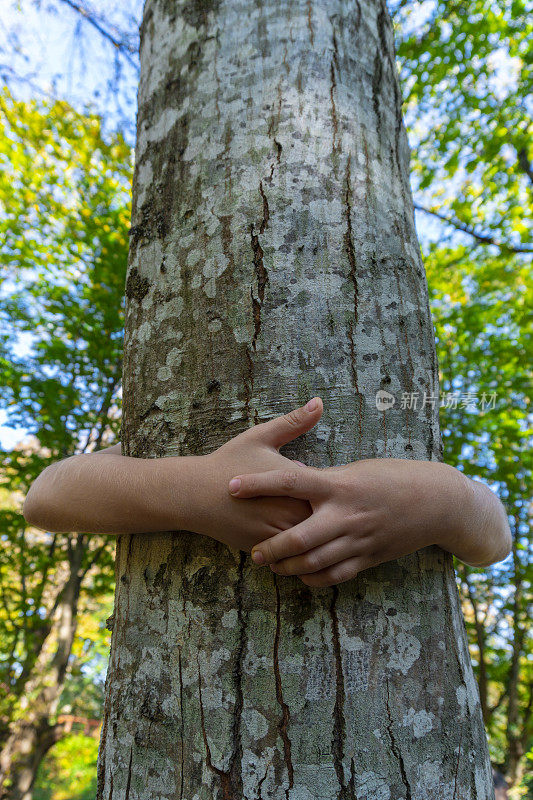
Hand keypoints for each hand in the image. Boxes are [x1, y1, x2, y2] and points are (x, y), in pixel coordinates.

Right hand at [187, 397, 323, 551]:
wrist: (194, 494)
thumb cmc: (229, 462)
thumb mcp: (262, 437)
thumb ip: (294, 422)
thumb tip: (319, 402)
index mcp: (295, 486)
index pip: (332, 496)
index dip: (335, 494)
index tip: (337, 489)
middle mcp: (289, 514)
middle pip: (325, 522)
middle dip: (328, 517)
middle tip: (333, 510)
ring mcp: (276, 536)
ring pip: (309, 543)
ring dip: (314, 536)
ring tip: (315, 525)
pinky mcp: (264, 551)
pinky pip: (290, 555)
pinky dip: (294, 549)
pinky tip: (295, 537)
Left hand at [227, 457, 470, 585]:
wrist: (437, 503)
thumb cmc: (393, 477)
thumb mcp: (356, 470)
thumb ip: (325, 479)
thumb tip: (295, 478)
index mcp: (339, 484)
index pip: (289, 480)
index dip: (258, 483)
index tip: (231, 486)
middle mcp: (346, 514)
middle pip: (299, 536)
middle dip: (272, 547)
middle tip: (255, 552)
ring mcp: (358, 540)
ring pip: (315, 562)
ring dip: (289, 567)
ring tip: (271, 566)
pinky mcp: (369, 557)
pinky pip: (337, 575)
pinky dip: (316, 579)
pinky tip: (301, 578)